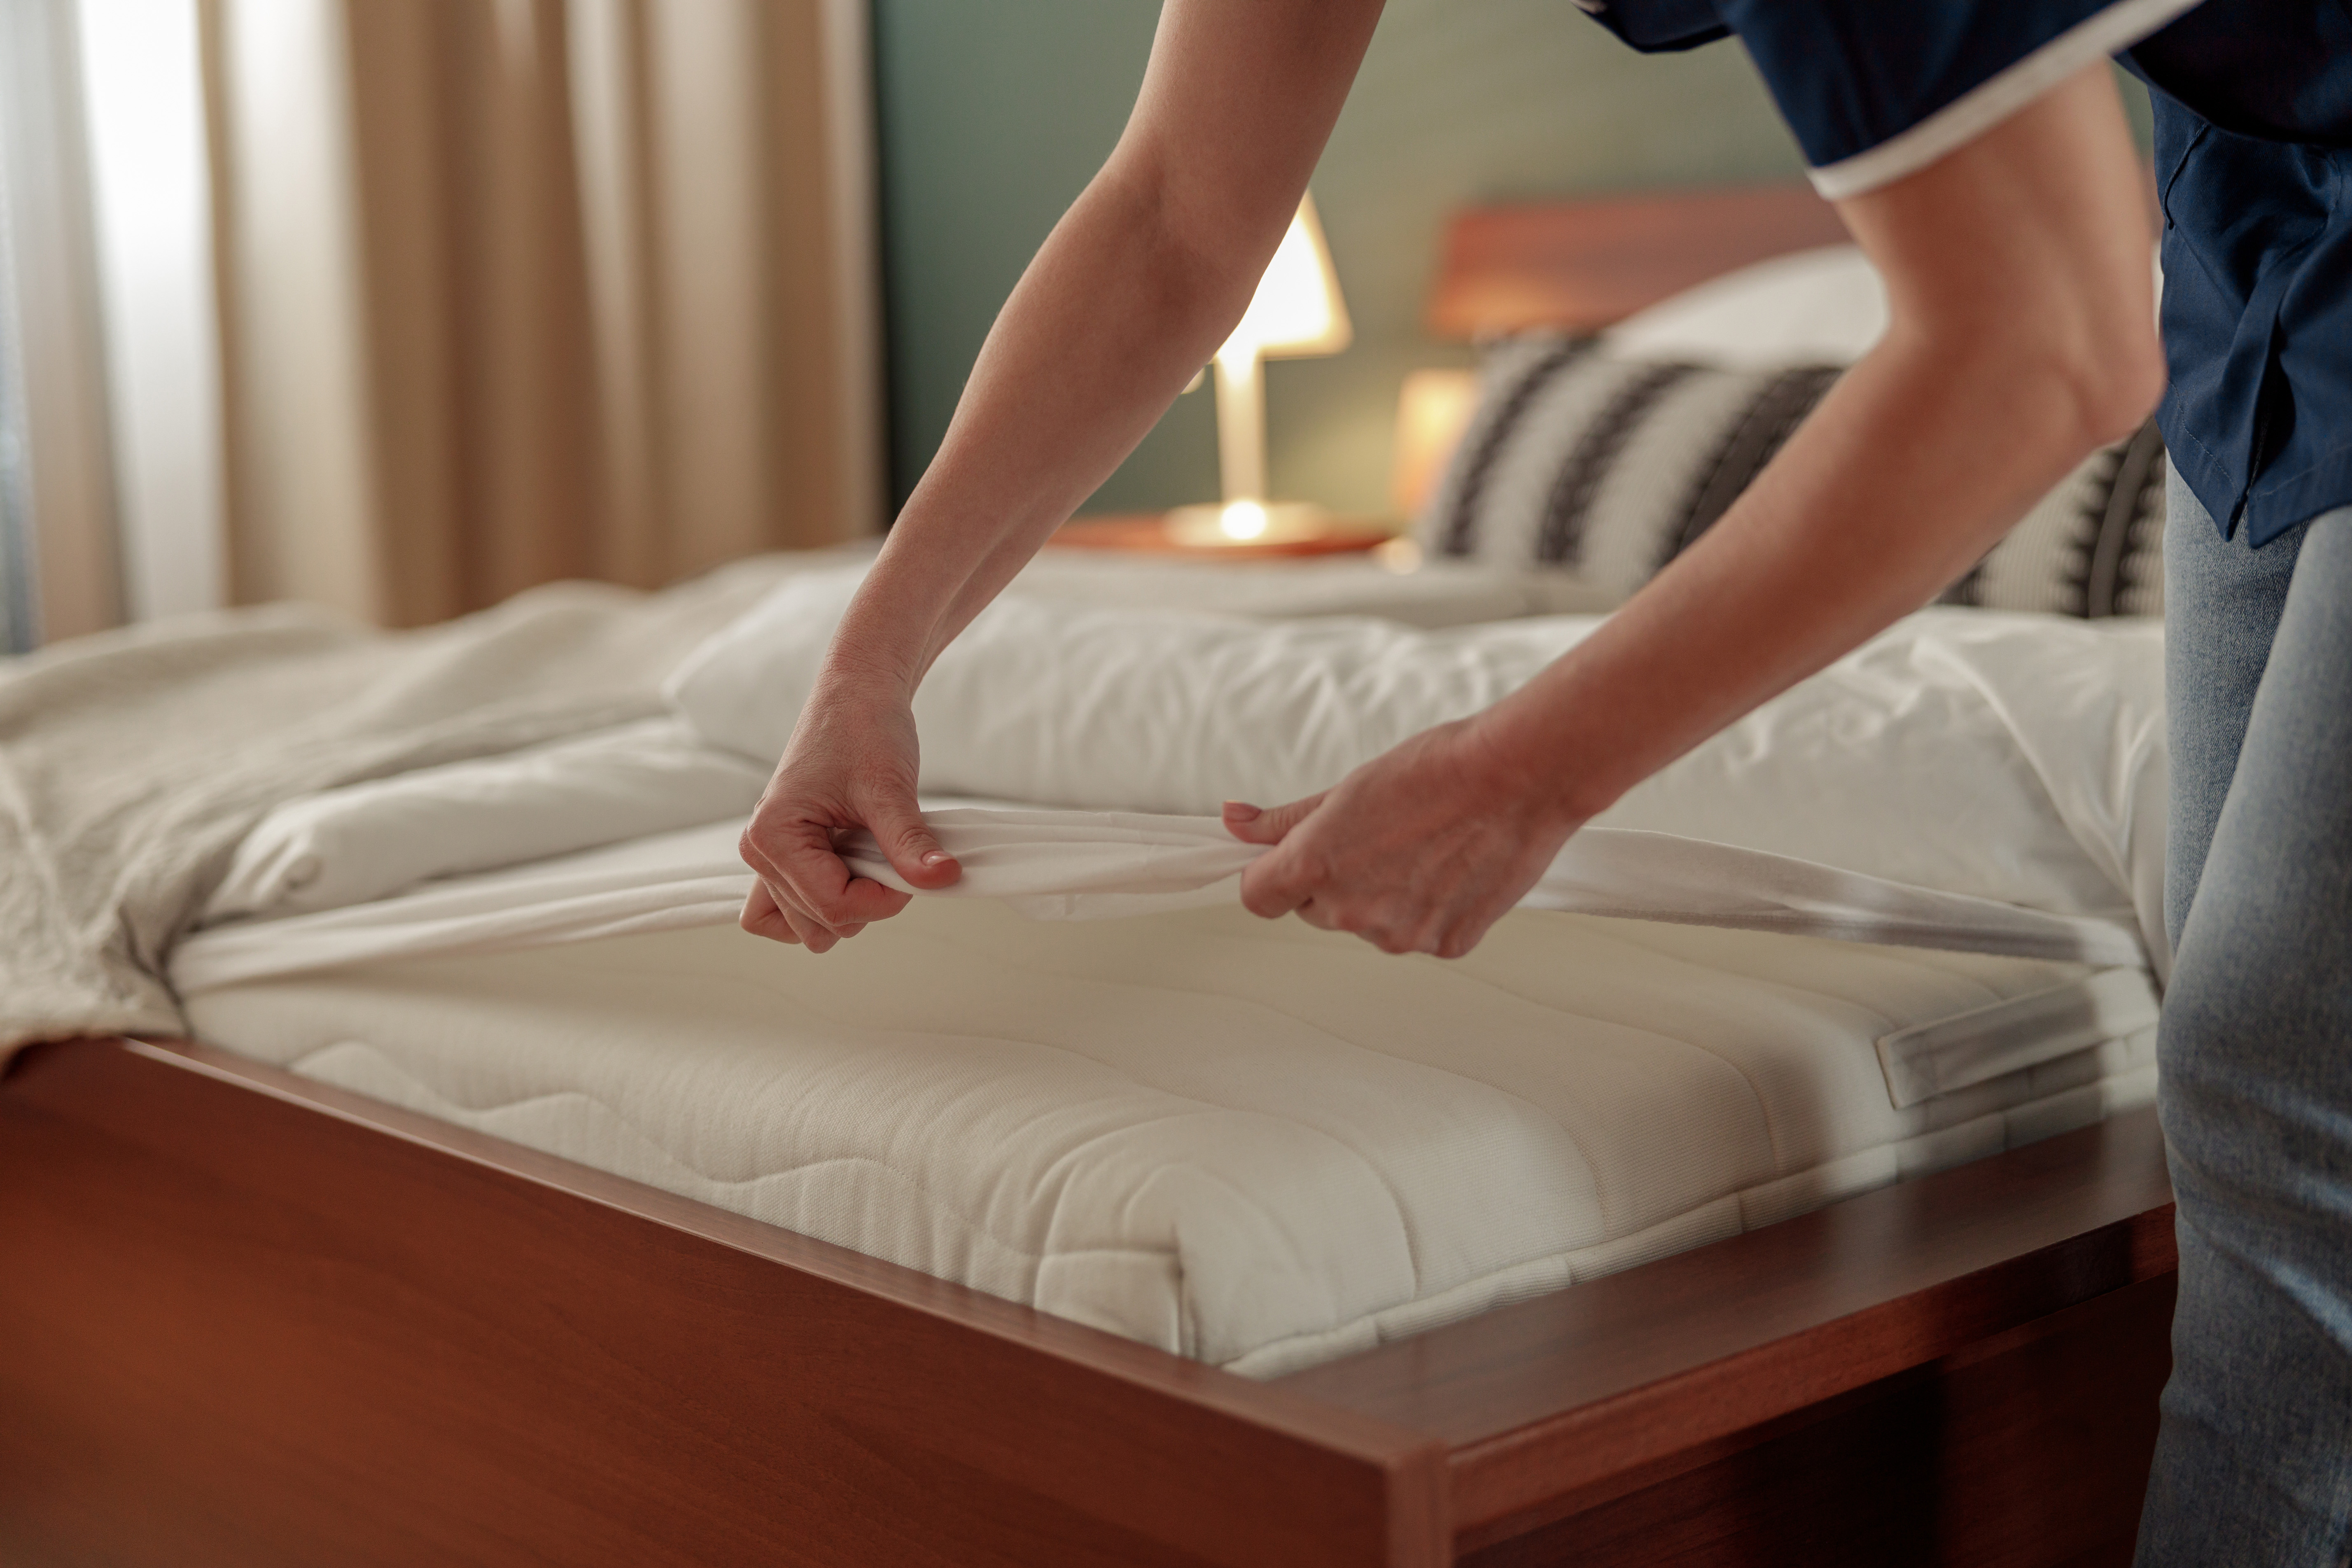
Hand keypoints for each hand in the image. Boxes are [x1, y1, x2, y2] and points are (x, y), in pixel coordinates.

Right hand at [738, 674, 960, 951]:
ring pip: (809, 929)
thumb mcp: (890, 787)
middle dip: (868, 902)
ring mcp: (769, 859)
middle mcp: (759, 853)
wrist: (856, 697)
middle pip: (821, 925)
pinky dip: (825, 909)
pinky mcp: (786, 859)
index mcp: (772, 836)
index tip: (913, 867)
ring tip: (873, 858)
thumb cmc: (865, 729)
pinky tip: (855, 879)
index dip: (885, 899)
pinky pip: (790, 915)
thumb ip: (910, 842)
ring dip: (850, 906)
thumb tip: (945, 879)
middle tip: (892, 854)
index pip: (833, 907)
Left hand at [1224, 717, 1580, 958]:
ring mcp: (1402, 935)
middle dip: (1336, 880)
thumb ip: (1285, 819)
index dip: (1271, 876)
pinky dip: (1429, 909)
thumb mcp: (1348, 787)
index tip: (1289, 861)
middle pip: (1318, 910)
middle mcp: (1353, 911)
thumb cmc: (1437, 771)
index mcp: (1317, 867)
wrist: (1519, 778)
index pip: (1258, 897)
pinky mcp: (1446, 945)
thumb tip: (1234, 820)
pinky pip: (1419, 933)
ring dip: (1385, 895)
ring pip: (1370, 923)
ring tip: (1424, 847)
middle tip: (1380, 837)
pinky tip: (1453, 869)